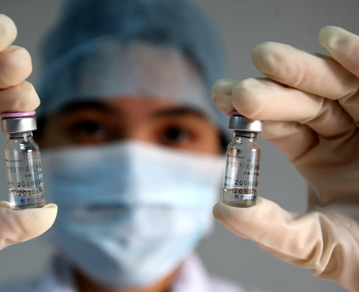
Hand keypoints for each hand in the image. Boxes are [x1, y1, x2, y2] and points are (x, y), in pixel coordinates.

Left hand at [211, 26, 358, 291]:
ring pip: (335, 85)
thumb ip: (270, 229)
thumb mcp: (315, 244)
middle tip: (239, 90)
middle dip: (270, 92)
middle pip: (303, 102)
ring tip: (267, 60)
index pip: (281, 126)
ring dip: (303, 69)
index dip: (253, 113)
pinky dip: (358, 59)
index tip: (222, 98)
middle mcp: (341, 132)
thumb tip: (220, 211)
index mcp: (318, 156)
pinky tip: (335, 44)